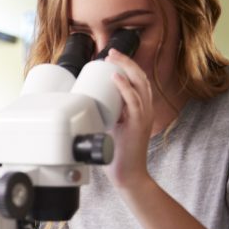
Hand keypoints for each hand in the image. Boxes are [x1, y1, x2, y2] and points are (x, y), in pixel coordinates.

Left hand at [104, 49, 154, 188]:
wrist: (128, 176)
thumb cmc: (116, 154)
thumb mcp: (109, 128)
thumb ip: (102, 115)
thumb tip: (84, 104)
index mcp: (140, 109)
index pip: (138, 81)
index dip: (127, 66)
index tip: (111, 58)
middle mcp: (145, 110)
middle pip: (140, 77)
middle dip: (125, 61)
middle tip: (110, 52)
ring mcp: (143, 117)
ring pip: (139, 85)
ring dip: (124, 68)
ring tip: (111, 59)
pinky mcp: (138, 125)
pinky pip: (134, 102)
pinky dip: (125, 88)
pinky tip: (116, 78)